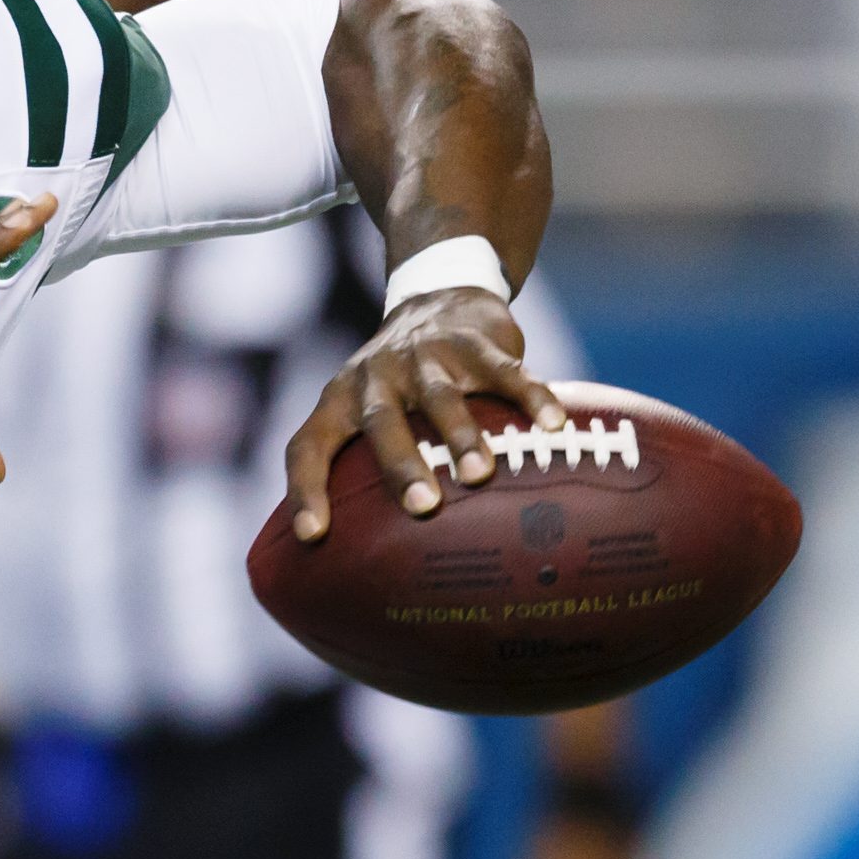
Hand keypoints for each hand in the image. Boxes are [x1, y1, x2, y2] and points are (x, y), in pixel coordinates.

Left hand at [282, 287, 568, 540]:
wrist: (437, 295)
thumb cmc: (398, 384)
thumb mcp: (366, 411)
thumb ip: (366, 470)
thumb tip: (378, 563)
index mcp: (341, 401)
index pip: (309, 446)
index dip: (305, 490)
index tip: (312, 536)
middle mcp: (377, 377)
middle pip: (381, 422)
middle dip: (401, 465)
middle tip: (423, 507)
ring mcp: (426, 356)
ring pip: (441, 397)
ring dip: (461, 435)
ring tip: (481, 474)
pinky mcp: (476, 343)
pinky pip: (505, 371)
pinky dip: (530, 395)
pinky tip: (553, 423)